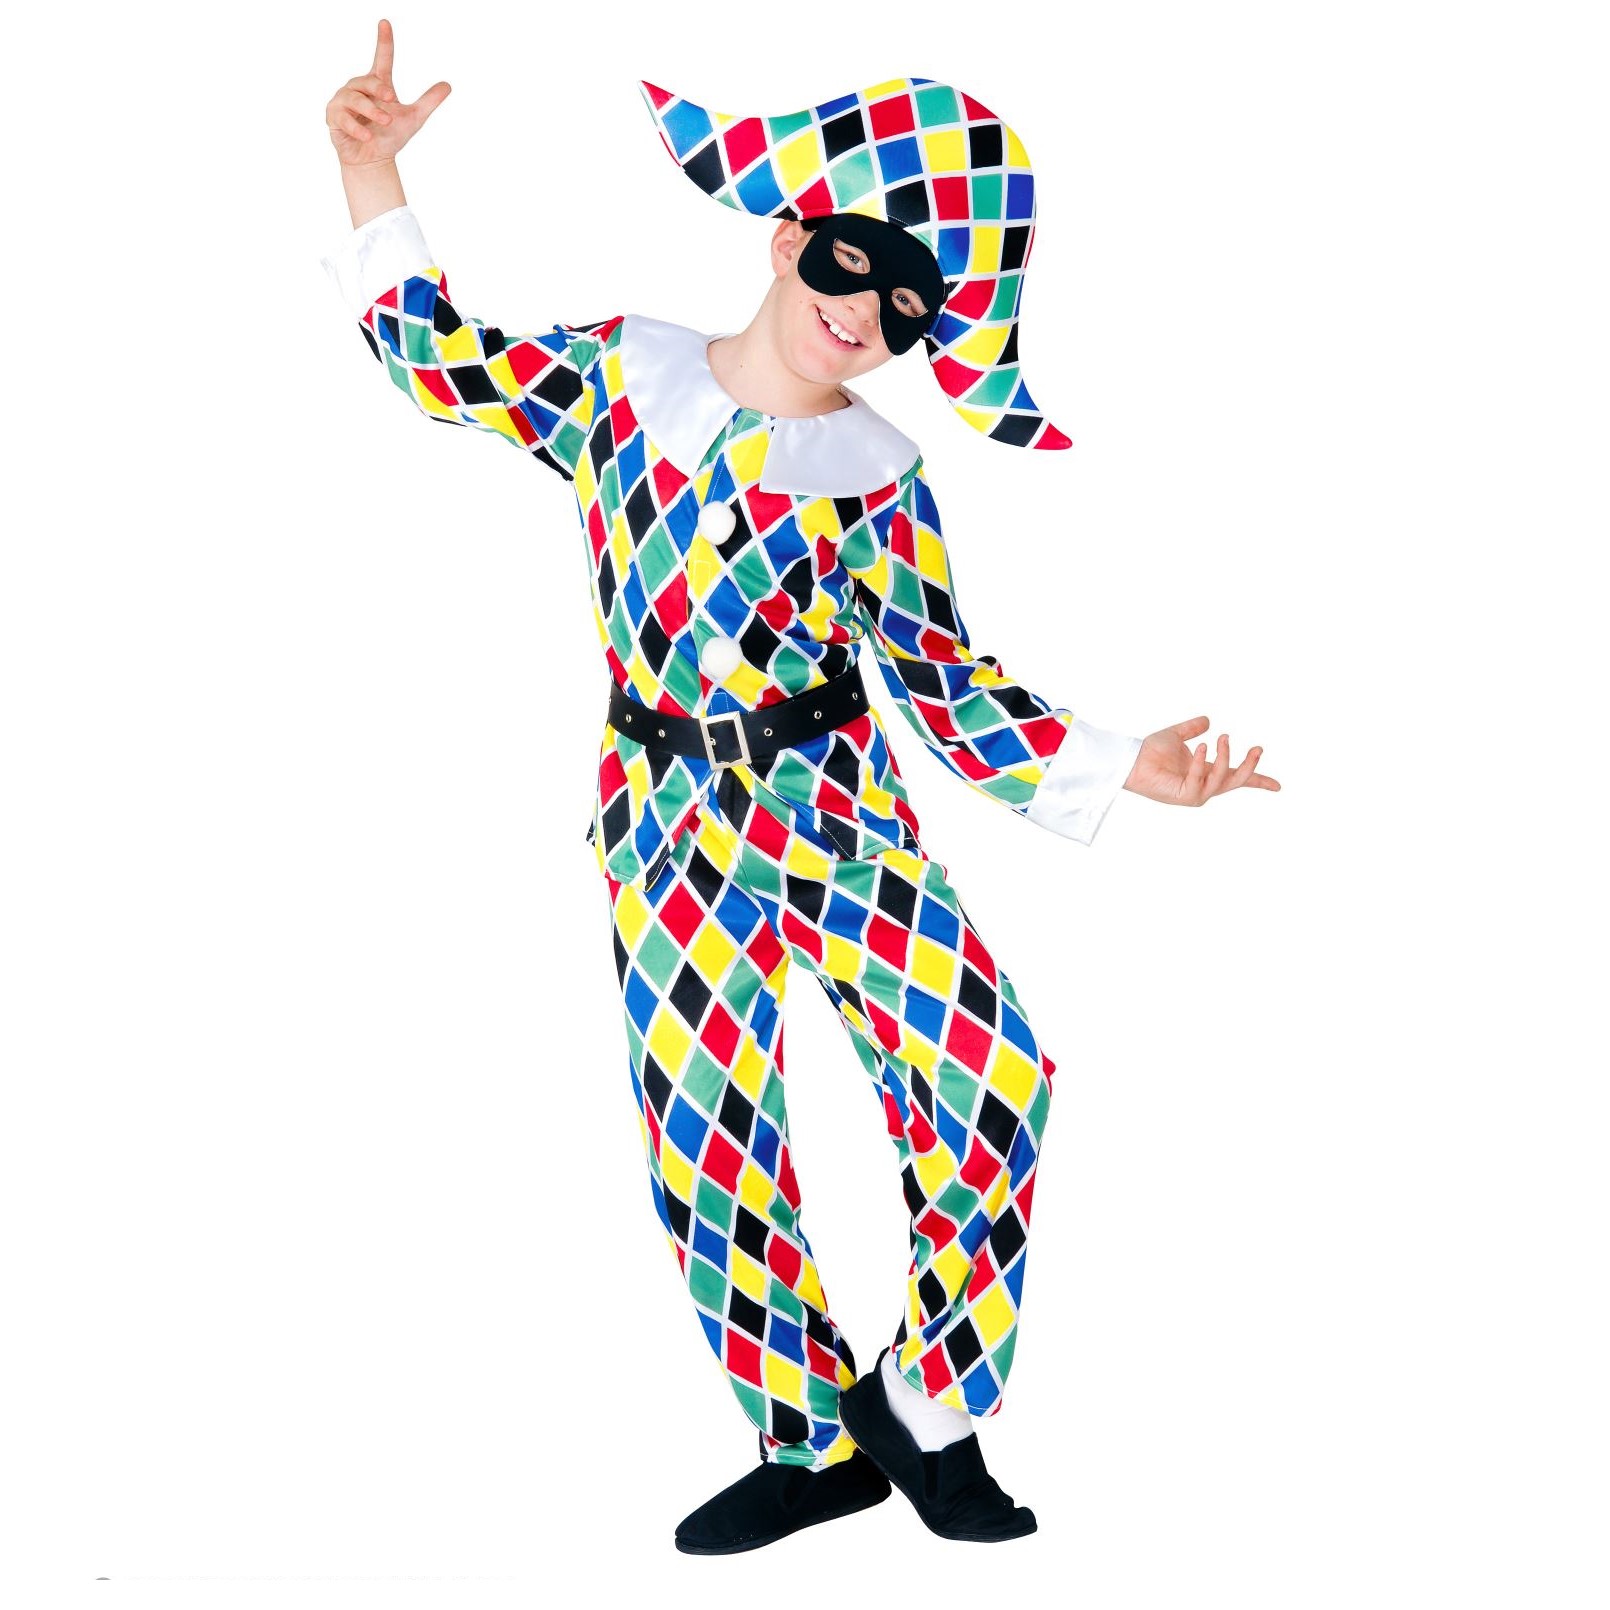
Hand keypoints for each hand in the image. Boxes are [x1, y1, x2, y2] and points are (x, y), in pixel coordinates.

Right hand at [325, 18, 450, 167]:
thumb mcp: (414, 118)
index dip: (384, 42)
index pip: (382, 59)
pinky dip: (356, 128)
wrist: (373, 161)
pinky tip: (367, 136)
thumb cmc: (390, 136)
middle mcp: (358, 88)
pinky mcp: (334, 117)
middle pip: (366, 80)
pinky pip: (342, 117)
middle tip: (392, 98)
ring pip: (354, 98)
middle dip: (378, 88)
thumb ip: (428, 101)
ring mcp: (343, 101)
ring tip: (385, 121)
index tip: (385, 23)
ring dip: (371, 110)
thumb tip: (448, 85)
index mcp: (377, 84)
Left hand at [1124, 716, 1279, 807]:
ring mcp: (1195, 793)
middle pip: (1236, 781)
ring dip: (1224, 758)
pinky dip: (1202, 764)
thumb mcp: (1176, 735)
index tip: (1278, 786)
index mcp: (1206, 772)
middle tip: (1256, 748)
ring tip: (1222, 738)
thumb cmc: (1150, 751)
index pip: (1237, 778)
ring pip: (1221, 780)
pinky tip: (1201, 747)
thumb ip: (1192, 728)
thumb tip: (1208, 720)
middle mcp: (1203, 785)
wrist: (1130, 759)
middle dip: (1250, 767)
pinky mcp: (1184, 797)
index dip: (1258, 781)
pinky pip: (1200, 782)